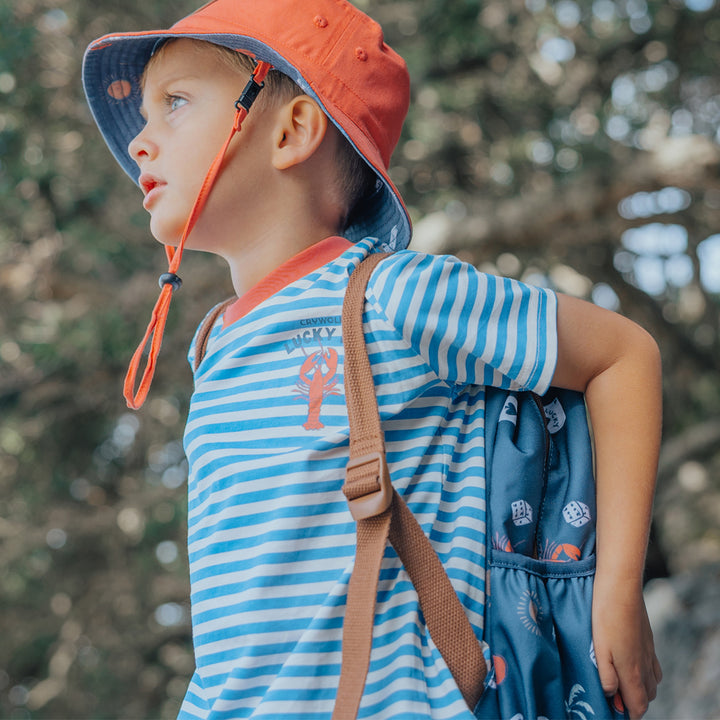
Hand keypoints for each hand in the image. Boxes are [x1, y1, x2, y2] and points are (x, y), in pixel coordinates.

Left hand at [592, 579, 661, 718]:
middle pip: (647, 696)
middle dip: (634, 702)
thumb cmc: (605, 617)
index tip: (614, 711)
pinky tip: (631, 662)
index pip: (638, 705)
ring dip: (640, 688)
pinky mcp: (648, 638)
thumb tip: (611, 696)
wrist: (621, 587)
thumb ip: (606, 677)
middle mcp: (645, 665)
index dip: (628, 714)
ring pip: (652, 681)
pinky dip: (646, 673)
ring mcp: (649, 651)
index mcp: (632, 671)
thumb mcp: (599, 650)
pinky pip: (653, 665)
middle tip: (614, 697)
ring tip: (621, 682)